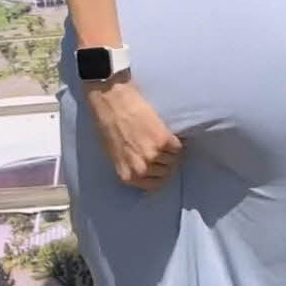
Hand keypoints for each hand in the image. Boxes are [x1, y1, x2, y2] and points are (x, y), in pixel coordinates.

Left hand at [82, 76, 184, 191]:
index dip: (159, 173)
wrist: (110, 100)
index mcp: (128, 176)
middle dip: (165, 161)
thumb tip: (144, 169)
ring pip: (174, 160)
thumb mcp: (114, 153)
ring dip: (171, 150)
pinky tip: (165, 130)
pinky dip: (175, 139)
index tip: (159, 164)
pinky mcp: (163, 140)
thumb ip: (129, 165)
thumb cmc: (106, 123)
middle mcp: (142, 170)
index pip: (155, 185)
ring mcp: (154, 156)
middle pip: (167, 173)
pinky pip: (178, 146)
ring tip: (162, 137)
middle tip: (161, 147)